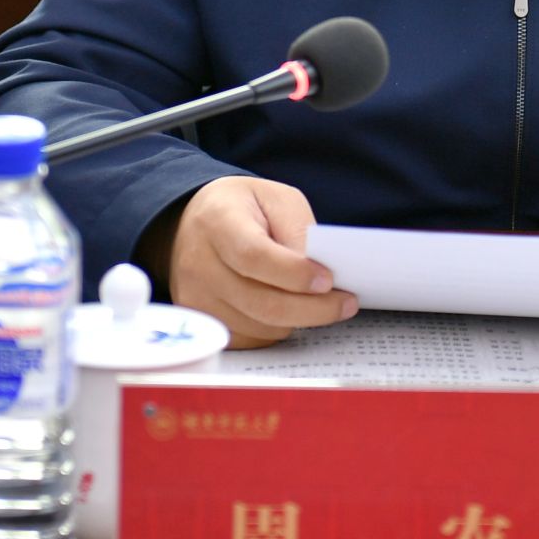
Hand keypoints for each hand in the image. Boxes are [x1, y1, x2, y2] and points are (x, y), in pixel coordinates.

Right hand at [166, 176, 357, 348]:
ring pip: (259, 326)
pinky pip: (248, 339)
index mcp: (218, 222)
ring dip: (298, 319)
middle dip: (312, 308)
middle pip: (260, 302)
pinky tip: (292, 310)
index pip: (254, 256)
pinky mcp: (202, 321)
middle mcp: (199, 263)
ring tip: (322, 303)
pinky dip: (277, 328)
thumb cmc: (244, 209)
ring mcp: (196, 297)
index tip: (329, 280)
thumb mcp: (276, 199)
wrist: (193, 223)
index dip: (294, 273)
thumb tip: (320, 276)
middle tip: (346, 304)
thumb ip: (298, 231)